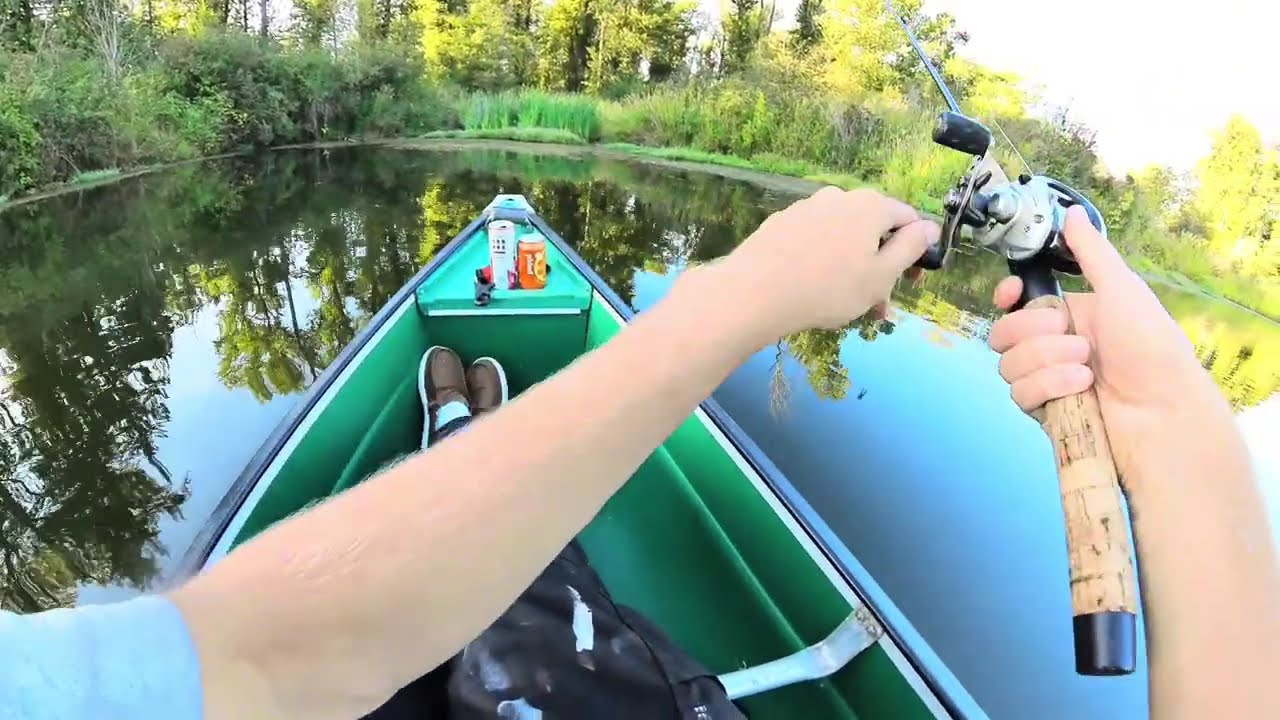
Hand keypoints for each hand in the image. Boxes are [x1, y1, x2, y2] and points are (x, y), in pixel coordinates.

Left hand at [720, 186, 939, 338]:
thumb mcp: (881, 275)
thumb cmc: (828, 288)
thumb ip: (910, 248)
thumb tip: (929, 227)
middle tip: (876, 306)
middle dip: (880, 268)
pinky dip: (822, 263)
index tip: (909, 282)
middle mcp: (838, 198)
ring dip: (852, 270)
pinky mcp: (780, 224)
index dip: (915, 252)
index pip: (907, 219)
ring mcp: (806, 208)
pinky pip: (814, 242)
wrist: (754, 293)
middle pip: (872, 230)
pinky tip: (814, 291)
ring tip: (846, 307)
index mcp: (870, 205)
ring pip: (842, 239)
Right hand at [988, 206, 1222, 491]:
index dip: (1006, 297)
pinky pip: (1019, 394)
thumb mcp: (1123, 289)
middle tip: (1073, 337)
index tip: (1010, 294)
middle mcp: (1053, 346)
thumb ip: (1091, 252)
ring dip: (1046, 362)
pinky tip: (1080, 389)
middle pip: (1002, 333)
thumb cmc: (1150, 346)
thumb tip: (1070, 212)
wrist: (1162, 410)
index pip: (1015, 303)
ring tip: (1085, 368)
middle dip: (1033, 334)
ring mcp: (1047, 380)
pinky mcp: (1045, 411)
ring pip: (1008, 364)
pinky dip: (1048, 388)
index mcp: (1069, 314)